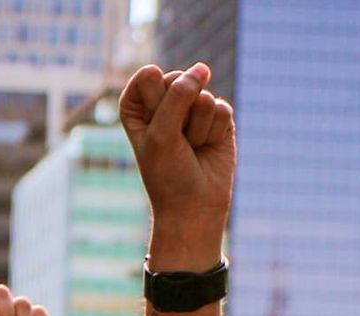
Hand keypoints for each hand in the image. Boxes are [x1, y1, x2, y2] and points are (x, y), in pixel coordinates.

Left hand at [119, 63, 235, 244]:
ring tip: (191, 147)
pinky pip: (222, 107)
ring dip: (197, 126)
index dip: (155, 101)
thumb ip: (177, 95)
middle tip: (174, 139)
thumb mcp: (161, 134)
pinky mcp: (217, 117)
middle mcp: (164, 103)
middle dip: (179, 111)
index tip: (153, 126)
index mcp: (137, 106)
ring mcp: (192, 109)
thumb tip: (203, 67)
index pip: (147, 77)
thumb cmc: (167, 173)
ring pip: (202, 94)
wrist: (195, 205)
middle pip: (177, 80)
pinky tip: (207, 146)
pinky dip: (214, 130)